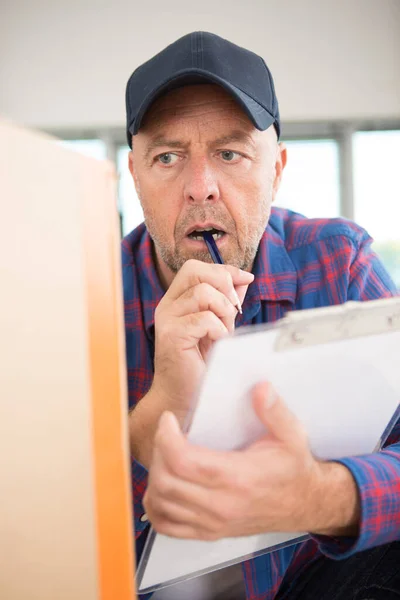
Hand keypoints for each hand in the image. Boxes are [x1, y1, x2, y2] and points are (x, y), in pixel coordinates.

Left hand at [144, 382, 325, 539]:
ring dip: (154, 477)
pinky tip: (163, 486)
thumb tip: (260, 389)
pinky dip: (155, 506)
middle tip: (166, 433)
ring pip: (161, 503)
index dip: (166, 437)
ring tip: (165, 455)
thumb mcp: (292, 434)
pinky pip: (167, 526)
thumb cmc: (294, 468)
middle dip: (158, 451)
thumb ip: (274, 411)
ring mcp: (213, 522)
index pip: (183, 460)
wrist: (305, 503)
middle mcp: (221, 504)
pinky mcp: (208, 532)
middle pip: (166, 482)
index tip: (168, 419)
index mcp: (238, 477)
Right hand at [151, 259, 253, 419]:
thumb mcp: (219, 326)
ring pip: (203, 293)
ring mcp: (167, 320)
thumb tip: (243, 278)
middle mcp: (167, 305)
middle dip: (223, 284)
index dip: (224, 269)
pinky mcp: (171, 336)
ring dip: (223, 311)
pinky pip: (204, 319)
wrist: (182, 398)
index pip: (196, 268)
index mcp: (176, 300)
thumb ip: (227, 302)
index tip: (246, 279)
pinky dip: (219, 330)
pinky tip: (218, 344)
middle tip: (234, 310)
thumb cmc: (201, 364)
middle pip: (195, 271)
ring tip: (224, 332)